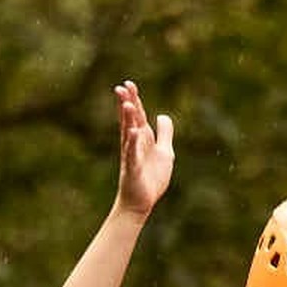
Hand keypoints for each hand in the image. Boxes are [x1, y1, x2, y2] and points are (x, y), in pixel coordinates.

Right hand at [114, 81, 174, 217]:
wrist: (141, 202)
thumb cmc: (150, 178)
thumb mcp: (164, 152)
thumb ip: (164, 134)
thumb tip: (162, 115)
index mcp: (142, 138)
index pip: (137, 115)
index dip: (134, 99)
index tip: (129, 84)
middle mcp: (134, 144)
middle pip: (130, 120)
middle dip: (127, 104)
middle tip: (122, 87)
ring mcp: (132, 155)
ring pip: (129, 134)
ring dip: (128, 119)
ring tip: (127, 104)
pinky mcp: (133, 168)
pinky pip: (133, 154)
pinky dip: (133, 143)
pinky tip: (134, 132)